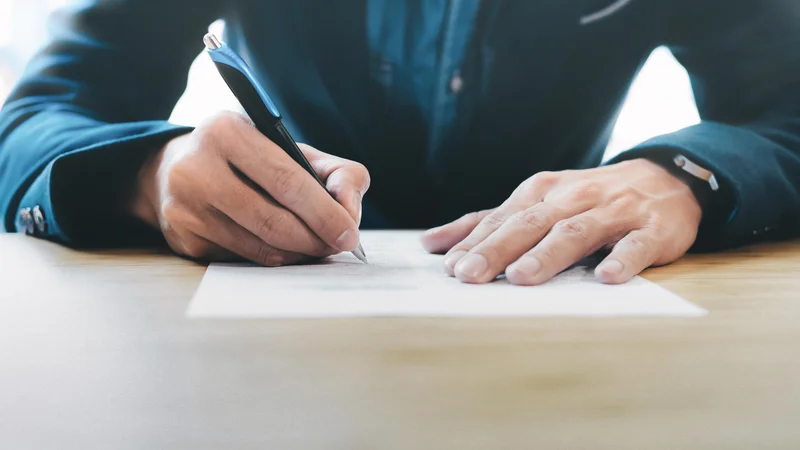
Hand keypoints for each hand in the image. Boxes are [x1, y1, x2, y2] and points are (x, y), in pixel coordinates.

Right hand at [129, 111, 369, 265]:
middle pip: (273, 220)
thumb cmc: (247, 159)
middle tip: (338, 246)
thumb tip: (349, 212)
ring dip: (298, 253)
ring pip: (260, 246)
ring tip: (317, 247)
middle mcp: (197, 167)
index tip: (349, 233)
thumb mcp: (290, 148)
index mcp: (227, 131)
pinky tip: (284, 248)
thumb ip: (335, 172)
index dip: (324, 212)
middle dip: (315, 239)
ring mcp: (185, 206)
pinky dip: (273, 258)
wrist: (173, 169)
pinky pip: (243, 259)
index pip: (287, 180)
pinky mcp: (184, 238)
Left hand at [421, 159, 701, 284]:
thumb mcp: (538, 202)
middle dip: (498, 249)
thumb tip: (432, 244)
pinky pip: (636, 245)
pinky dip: (622, 259)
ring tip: (522, 277)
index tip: (450, 267)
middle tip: (470, 275)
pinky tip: (607, 277)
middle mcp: (572, 198)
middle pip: (530, 224)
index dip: (475, 242)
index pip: (502, 218)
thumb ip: (488, 223)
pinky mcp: (651, 229)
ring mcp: (612, 212)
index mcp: (542, 192)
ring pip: (575, 232)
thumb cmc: (589, 198)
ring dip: (547, 254)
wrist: (665, 179)